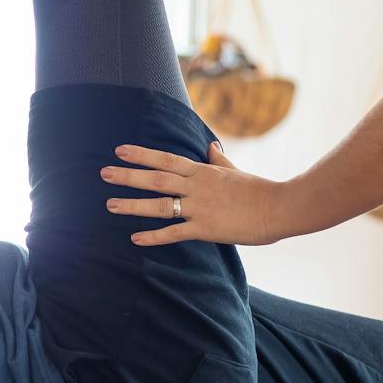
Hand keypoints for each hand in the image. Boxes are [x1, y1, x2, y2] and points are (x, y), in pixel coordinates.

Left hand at [101, 142, 291, 246]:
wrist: (279, 207)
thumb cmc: (259, 189)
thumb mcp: (235, 170)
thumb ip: (219, 159)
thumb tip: (211, 145)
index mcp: (203, 171)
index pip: (165, 159)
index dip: (142, 154)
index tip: (120, 150)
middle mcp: (197, 187)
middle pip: (156, 179)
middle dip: (128, 176)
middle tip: (103, 173)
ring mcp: (200, 207)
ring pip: (160, 204)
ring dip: (133, 205)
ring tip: (110, 204)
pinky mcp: (205, 229)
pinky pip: (174, 233)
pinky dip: (154, 236)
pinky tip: (135, 238)